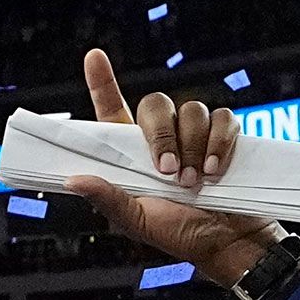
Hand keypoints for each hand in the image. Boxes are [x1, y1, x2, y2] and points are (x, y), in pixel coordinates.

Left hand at [65, 48, 282, 286]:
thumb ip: (107, 198)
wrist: (228, 244)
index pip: (112, 110)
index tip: (94, 55)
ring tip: (195, 181)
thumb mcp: (136, 220)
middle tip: (168, 171)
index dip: (103, 81)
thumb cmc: (179, 234)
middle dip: (161, 135)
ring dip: (194, 147)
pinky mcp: (227, 138)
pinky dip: (220, 143)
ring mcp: (195, 136)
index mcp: (131, 153)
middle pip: (156, 104)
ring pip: (192, 111)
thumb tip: (71, 179)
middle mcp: (162, 139)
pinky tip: (216, 170)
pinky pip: (224, 119)